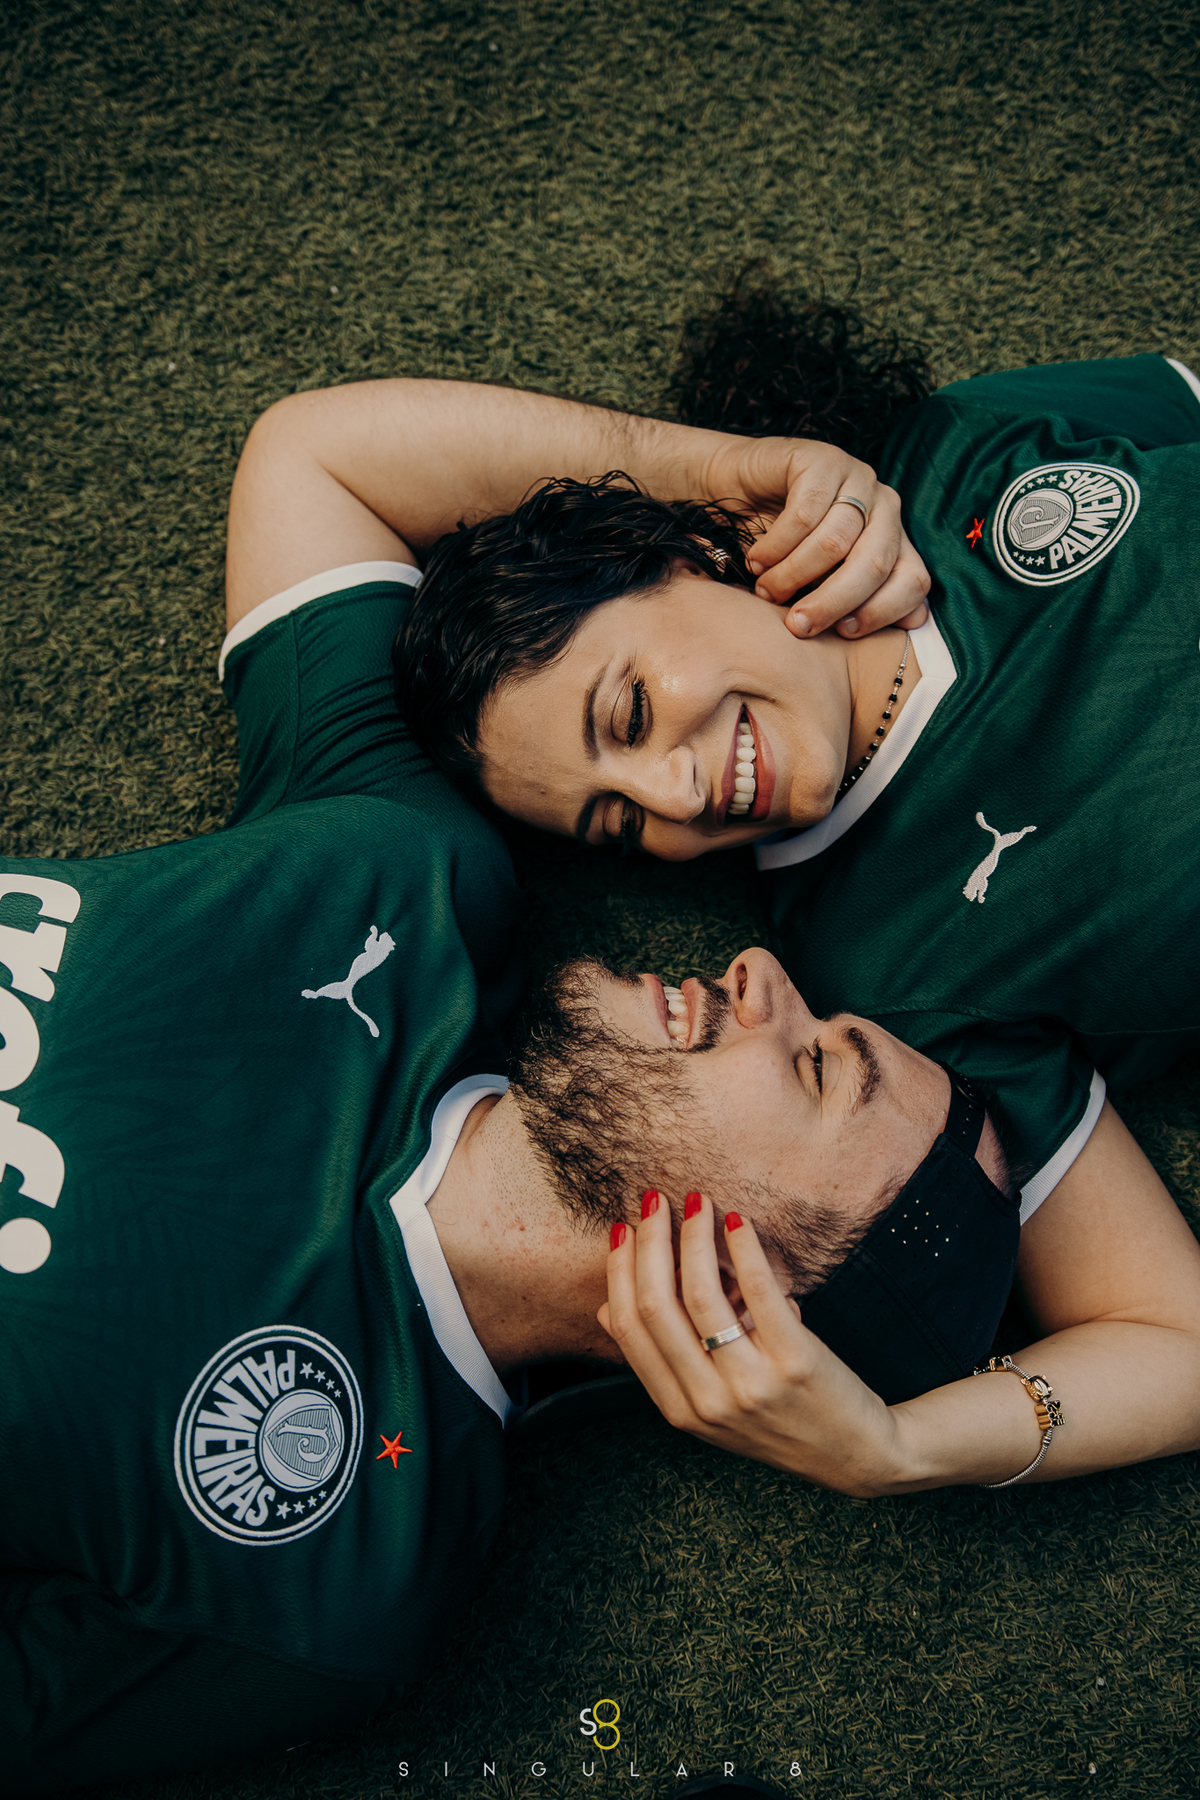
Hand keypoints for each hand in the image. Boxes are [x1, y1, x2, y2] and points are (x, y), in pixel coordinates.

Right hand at [599, 1190, 899, 1495]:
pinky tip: (737, 1222)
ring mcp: (751, 1384)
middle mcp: (709, 1402)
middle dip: (648, 1244)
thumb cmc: (779, 1418)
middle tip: (653, 1202)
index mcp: (680, 1410)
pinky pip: (758, 1291)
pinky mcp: (795, 1362)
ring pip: (701, 1294)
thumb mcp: (709, 1407)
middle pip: (657, 1307)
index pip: (630, 1331)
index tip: (622, 1232)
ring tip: (697, 1203)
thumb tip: (608, 1310)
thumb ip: (665, 1363)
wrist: (857, 1456)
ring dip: (693, 1237)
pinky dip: (744, 1249)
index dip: (619, 1273)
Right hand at [702, 435, 930, 639]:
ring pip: (835, 542)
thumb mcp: (816, 582)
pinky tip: (757, 559)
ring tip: (765, 590)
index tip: (843, 632)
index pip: (913, 580)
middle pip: (875, 564)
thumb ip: (851, 604)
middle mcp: (884, 506)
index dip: (882, 612)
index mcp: (893, 540)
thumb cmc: (778, 546)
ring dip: (793, 575)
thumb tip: (911, 624)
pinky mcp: (824, 459)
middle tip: (796, 624)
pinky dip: (776, 547)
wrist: (732, 490)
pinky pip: (804, 515)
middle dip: (832, 602)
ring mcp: (857, 479)